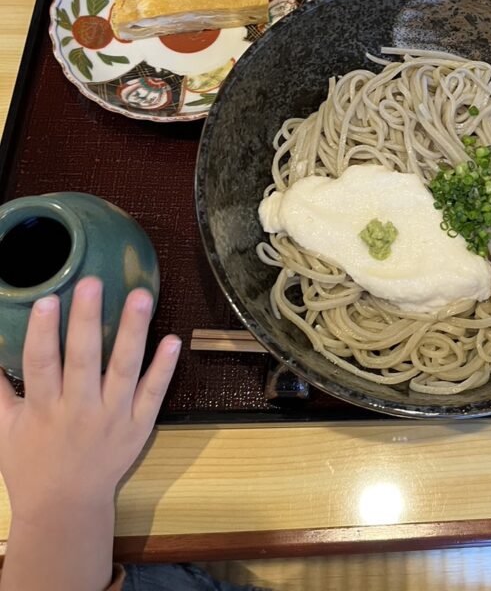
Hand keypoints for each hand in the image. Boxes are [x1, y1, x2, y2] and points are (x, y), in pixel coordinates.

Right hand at [0, 276, 180, 520]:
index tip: (46, 300)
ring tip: (140, 297)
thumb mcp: (5, 429)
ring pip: (124, 370)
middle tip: (93, 282)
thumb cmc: (32, 464)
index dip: (42, 332)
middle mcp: (78, 410)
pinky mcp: (138, 426)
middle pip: (84, 360)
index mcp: (43, 409)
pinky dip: (164, 368)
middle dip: (87, 321)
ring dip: (132, 332)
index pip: (41, 364)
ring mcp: (112, 418)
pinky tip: (172, 340)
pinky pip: (153, 394)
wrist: (65, 509)